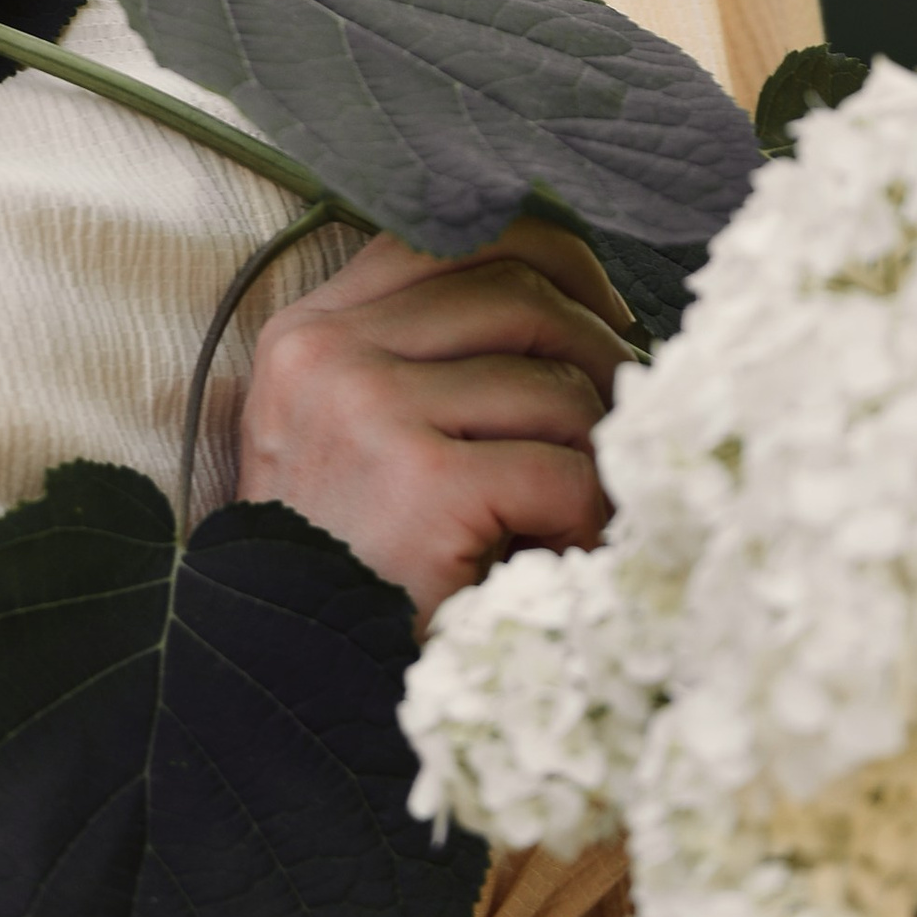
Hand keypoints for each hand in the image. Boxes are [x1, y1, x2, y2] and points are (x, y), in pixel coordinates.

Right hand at [235, 218, 636, 626]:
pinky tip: (568, 554)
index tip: (600, 310)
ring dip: (597, 450)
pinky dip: (591, 517)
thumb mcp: (356, 433)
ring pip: (554, 385)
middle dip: (598, 351)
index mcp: (309, 330)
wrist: (290, 681)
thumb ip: (426, 358)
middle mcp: (329, 353)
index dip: (547, 257)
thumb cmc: (346, 561)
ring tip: (586, 505)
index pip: (449, 235)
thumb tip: (582, 309)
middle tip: (626, 418)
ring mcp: (370, 412)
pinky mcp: (423, 486)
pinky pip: (564, 472)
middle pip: (516, 293)